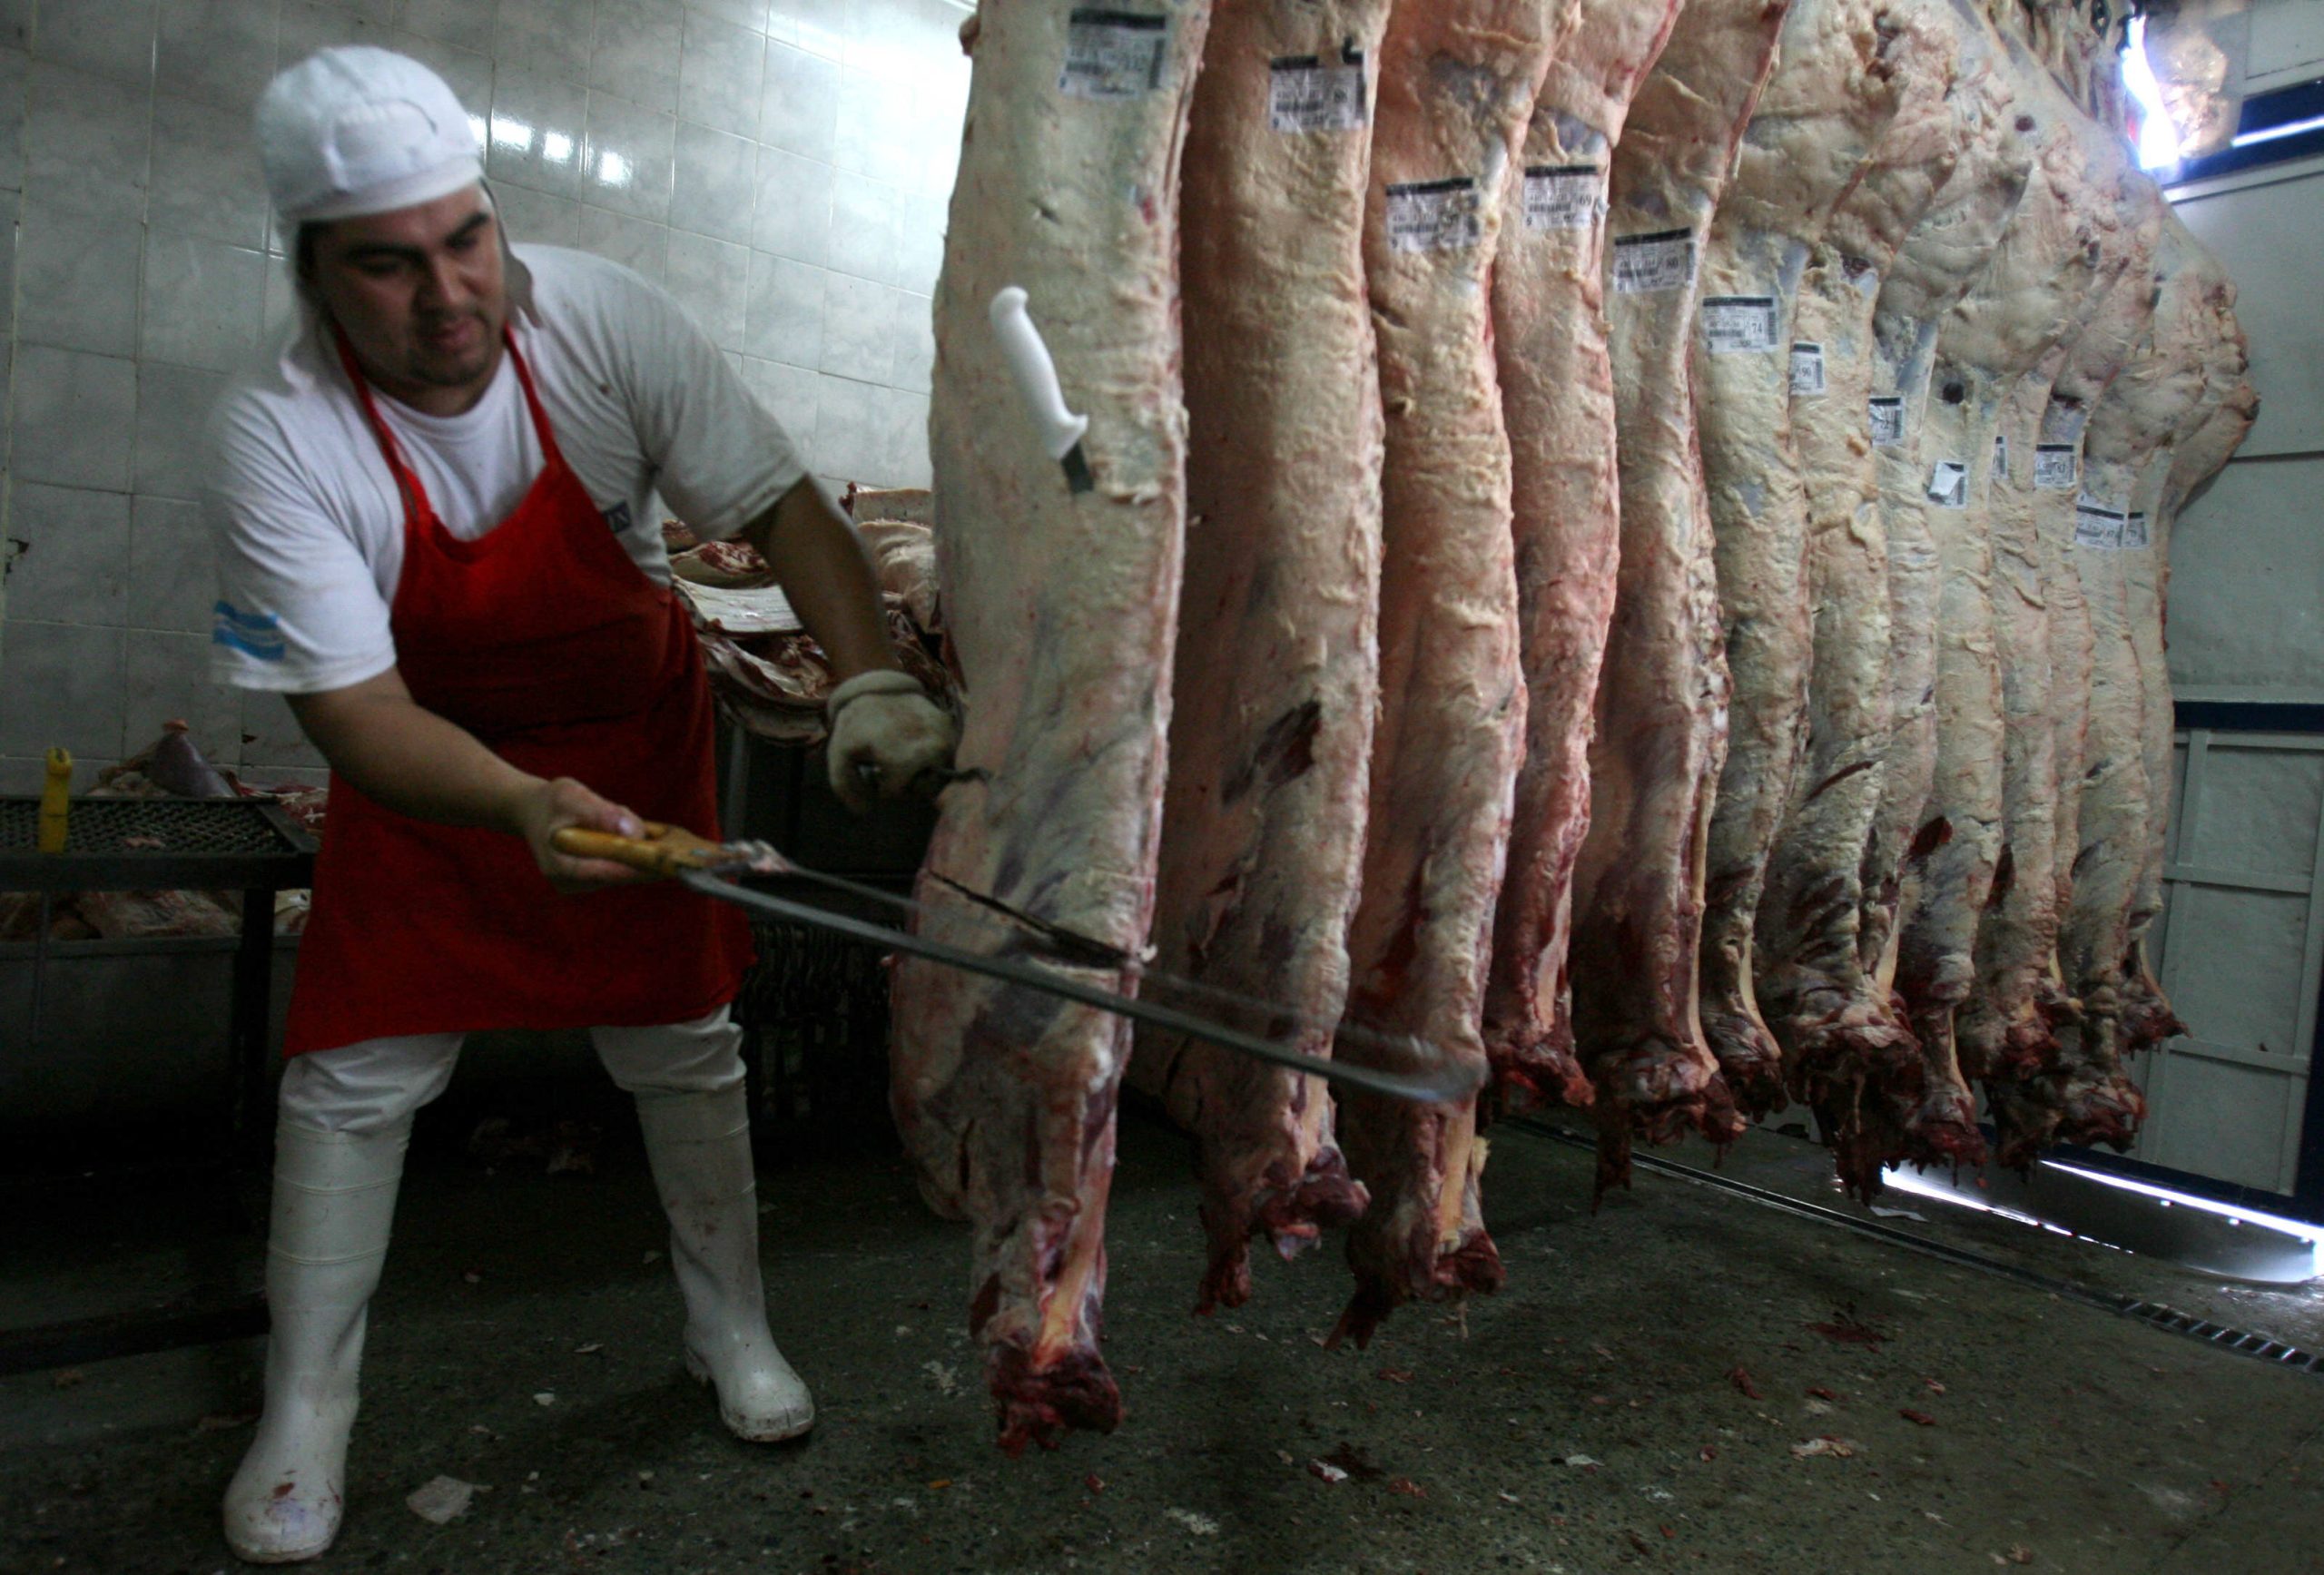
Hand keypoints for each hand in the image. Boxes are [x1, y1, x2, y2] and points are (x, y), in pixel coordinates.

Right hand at [506, 776, 651, 890]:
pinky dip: (632, 850)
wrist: (535, 810)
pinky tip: (627, 832)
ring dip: (637, 848)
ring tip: (622, 822)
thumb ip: (600, 813)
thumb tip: (633, 832)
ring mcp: (583, 884)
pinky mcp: (594, 879)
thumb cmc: (552, 802)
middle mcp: (572, 883)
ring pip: (627, 869)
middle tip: (660, 834)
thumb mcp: (570, 796)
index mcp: (560, 868)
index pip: (608, 873)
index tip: (670, 859)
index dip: (640, 867)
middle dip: (644, 853)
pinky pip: (624, 866)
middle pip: (622, 873)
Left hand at [825, 671, 960, 812]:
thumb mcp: (839, 755)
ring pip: (939, 773)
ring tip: (905, 752)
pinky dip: (933, 754)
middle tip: (892, 762)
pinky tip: (915, 741)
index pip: (897, 793)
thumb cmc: (856, 723)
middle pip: (924, 789)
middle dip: (908, 781)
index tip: (874, 767)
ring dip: (923, 770)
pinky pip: (946, 755)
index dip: (882, 783)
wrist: (876, 685)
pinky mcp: (951, 728)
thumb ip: (846, 789)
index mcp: (904, 762)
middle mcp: (932, 752)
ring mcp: (945, 739)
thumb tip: (865, 812)